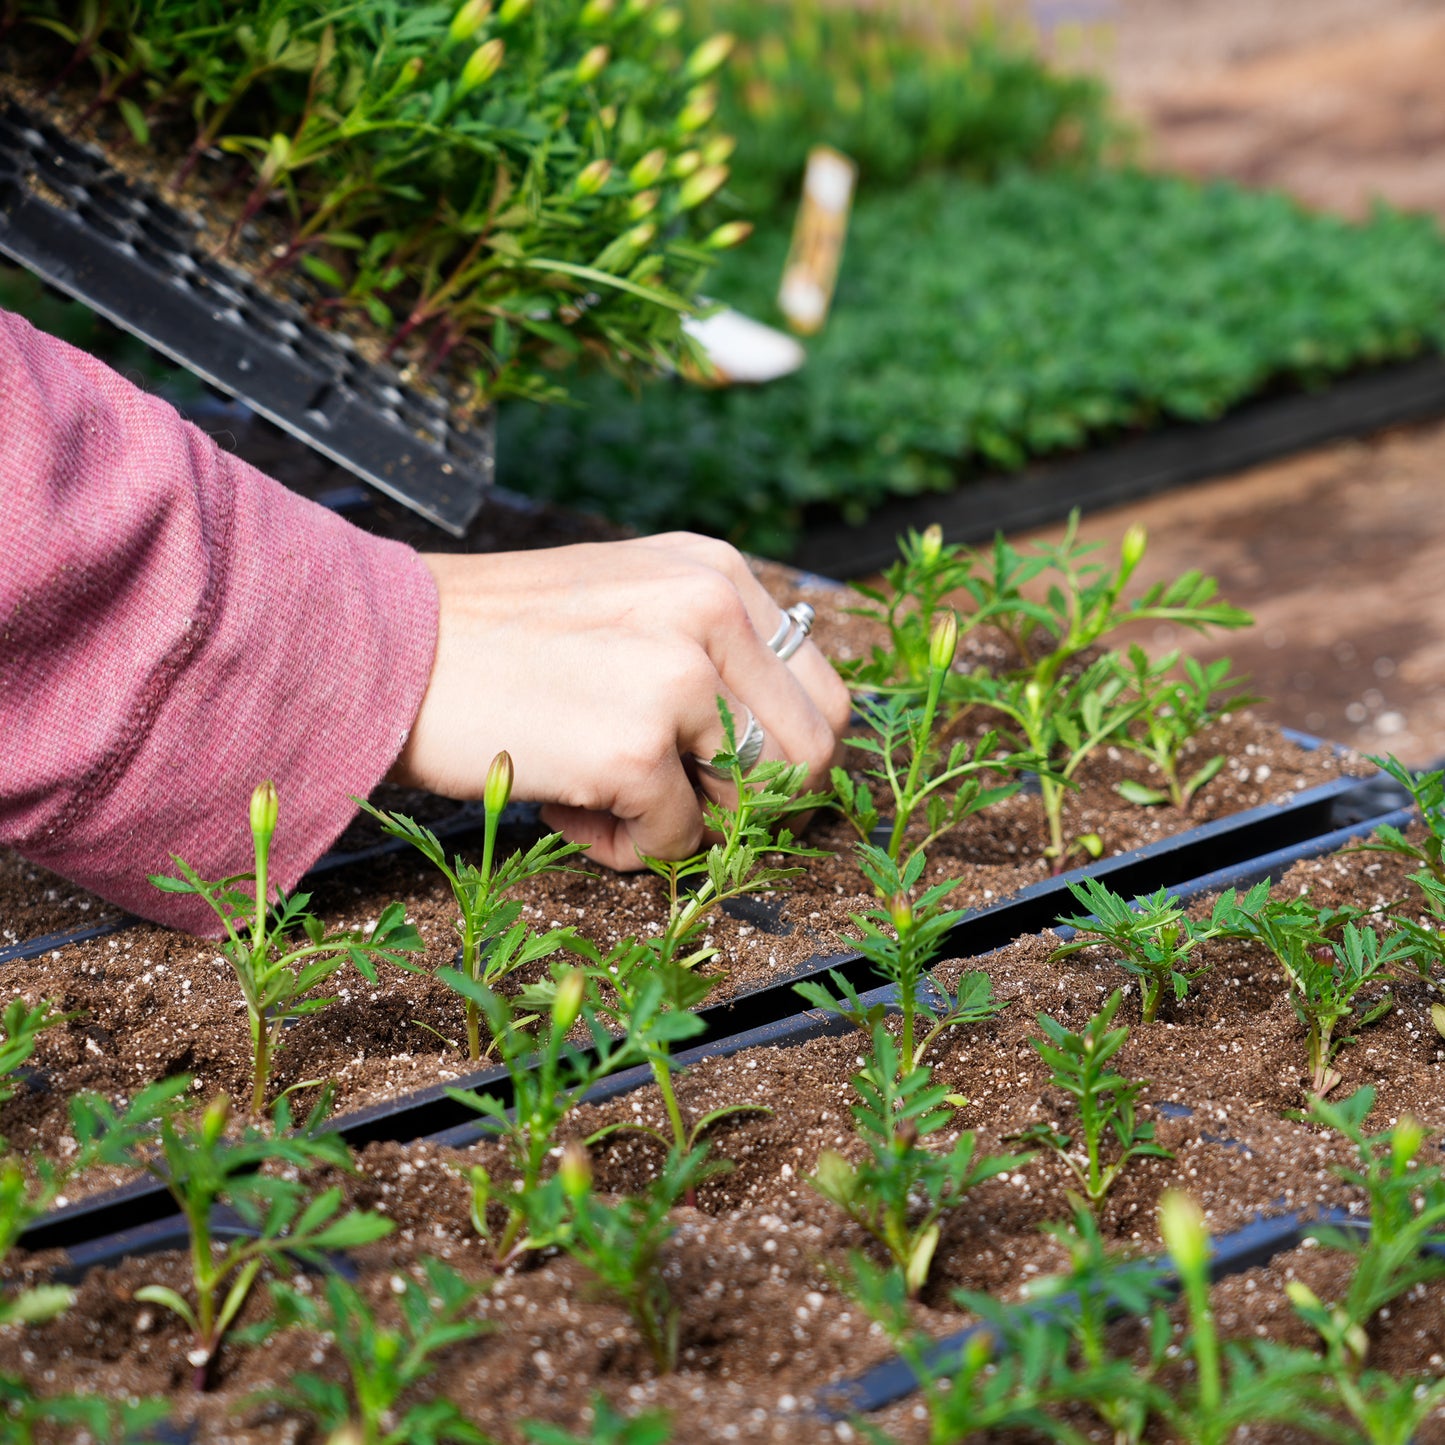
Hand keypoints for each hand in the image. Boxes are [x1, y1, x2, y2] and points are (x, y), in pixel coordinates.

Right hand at [387, 533, 850, 868]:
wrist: (387, 650)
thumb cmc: (495, 639)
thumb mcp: (626, 602)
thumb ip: (704, 650)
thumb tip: (768, 747)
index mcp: (718, 573)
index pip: (822, 692)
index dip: (787, 757)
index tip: (737, 785)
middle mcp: (713, 610)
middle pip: (812, 753)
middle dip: (753, 801)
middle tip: (678, 803)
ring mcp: (678, 677)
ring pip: (757, 802)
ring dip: (691, 821)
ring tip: (608, 791)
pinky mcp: (635, 747)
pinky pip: (677, 840)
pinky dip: (625, 848)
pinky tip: (565, 803)